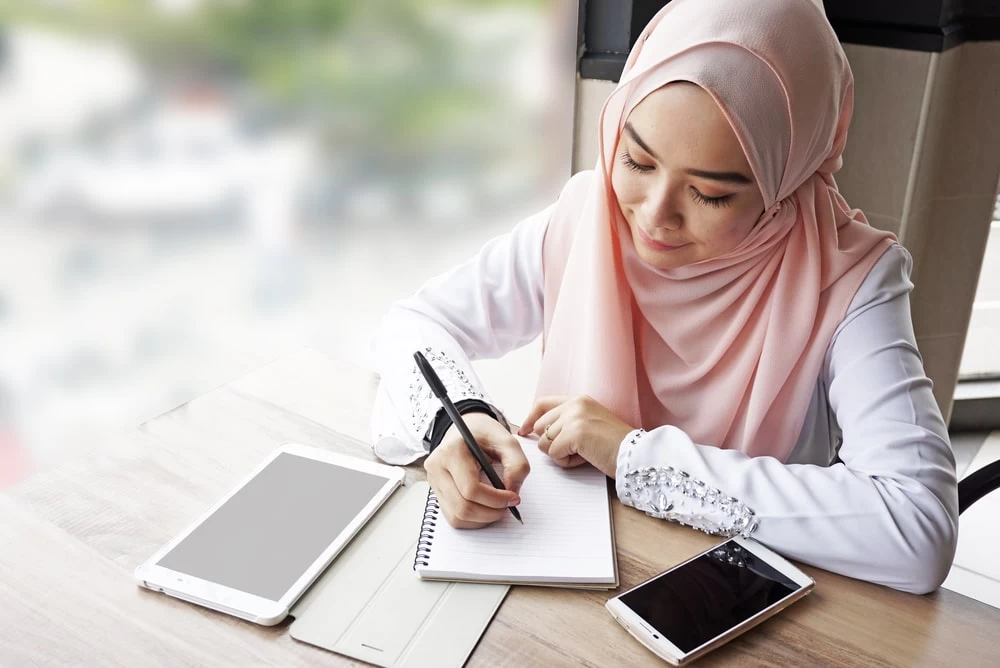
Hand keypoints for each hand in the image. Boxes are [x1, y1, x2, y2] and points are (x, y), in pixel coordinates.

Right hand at [424, 413, 530, 528]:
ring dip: (482, 519)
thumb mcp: (507, 440)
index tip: (514, 497)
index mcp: (451, 451)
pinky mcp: (437, 493)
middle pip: (462, 507)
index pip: (471, 489)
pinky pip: (453, 517)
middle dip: (490, 513)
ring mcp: (434, 482)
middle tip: (509, 506)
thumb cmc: (485, 434)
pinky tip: (486, 509)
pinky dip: (473, 520)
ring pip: (457, 516)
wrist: (467, 430)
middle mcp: (437, 467)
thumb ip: (517, 464)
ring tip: (499, 508)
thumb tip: (513, 491)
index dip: (496, 499)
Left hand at [518, 395, 633, 477]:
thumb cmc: (615, 445)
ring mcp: (574, 417)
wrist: (636, 454)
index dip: (529, 418)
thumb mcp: (589, 424)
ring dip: (560, 454)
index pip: (542, 404)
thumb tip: (536, 432)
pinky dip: (567, 462)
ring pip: (545, 443)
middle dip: (551, 444)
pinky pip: (554, 454)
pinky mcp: (575, 433)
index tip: (523, 431)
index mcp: (579, 399)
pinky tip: (585, 458)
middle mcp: (575, 404)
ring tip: (584, 453)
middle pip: (539, 427)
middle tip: (575, 450)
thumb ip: (566, 422)